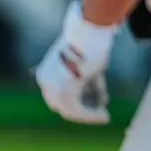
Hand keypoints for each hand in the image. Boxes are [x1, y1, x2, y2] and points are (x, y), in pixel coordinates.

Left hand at [34, 1, 115, 124]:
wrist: (89, 34)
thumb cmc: (92, 45)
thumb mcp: (89, 66)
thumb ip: (89, 83)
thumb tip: (101, 100)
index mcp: (46, 73)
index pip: (60, 94)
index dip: (78, 101)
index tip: (93, 105)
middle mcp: (46, 82)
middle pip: (64, 103)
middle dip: (84, 109)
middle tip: (100, 111)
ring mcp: (53, 88)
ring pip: (70, 109)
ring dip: (88, 114)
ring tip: (104, 116)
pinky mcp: (65, 92)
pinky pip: (76, 109)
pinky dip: (90, 114)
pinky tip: (103, 115)